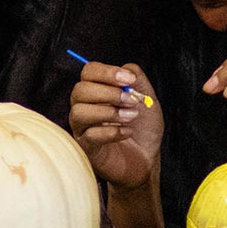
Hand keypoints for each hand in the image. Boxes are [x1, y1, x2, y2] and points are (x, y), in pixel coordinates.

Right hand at [69, 61, 161, 191]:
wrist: (148, 158)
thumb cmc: (144, 128)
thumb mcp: (148, 98)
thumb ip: (138, 80)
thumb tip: (125, 69)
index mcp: (97, 90)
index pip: (89, 72)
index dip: (107, 72)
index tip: (129, 80)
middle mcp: (85, 106)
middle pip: (80, 90)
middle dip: (108, 93)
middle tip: (132, 101)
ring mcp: (83, 128)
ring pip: (79, 112)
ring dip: (109, 112)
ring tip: (131, 117)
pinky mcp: (87, 148)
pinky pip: (90, 135)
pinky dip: (112, 132)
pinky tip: (127, 133)